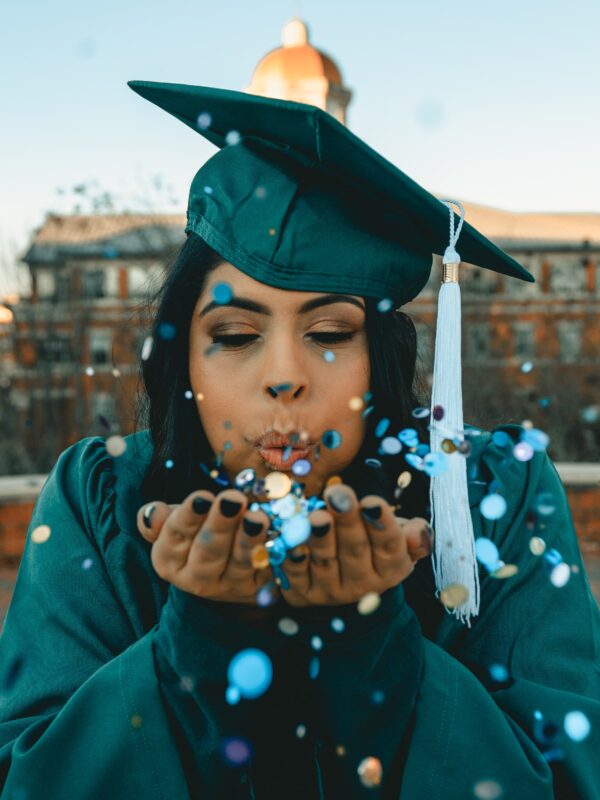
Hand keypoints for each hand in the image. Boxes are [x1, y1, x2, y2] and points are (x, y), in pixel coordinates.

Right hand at [136, 489, 274, 604]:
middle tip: (233, 499)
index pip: (175, 538)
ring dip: (249, 540)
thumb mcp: (175, 522)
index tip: (202, 497)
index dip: (188, 518)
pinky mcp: (259, 588)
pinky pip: (268, 569)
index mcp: (169, 561)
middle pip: (207, 553)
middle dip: (220, 525)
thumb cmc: (195, 531)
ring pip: (239, 564)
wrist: (225, 566)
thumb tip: (153, 513)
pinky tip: (280, 533)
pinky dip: (275, 552)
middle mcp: (196, 580)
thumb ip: (159, 519)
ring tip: (258, 517)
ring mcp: (229, 586)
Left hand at [281, 484, 432, 606]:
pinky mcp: (302, 592)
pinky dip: (293, 556)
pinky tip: (290, 538)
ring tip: (316, 516)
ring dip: (320, 538)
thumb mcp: (398, 538)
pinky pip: (295, 573)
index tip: (372, 502)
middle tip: (339, 495)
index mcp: (391, 569)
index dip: (381, 525)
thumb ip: (413, 535)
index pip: (389, 546)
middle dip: (347, 521)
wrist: (342, 581)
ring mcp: (330, 591)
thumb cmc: (373, 546)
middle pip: (355, 550)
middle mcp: (363, 584)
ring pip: (326, 561)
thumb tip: (417, 533)